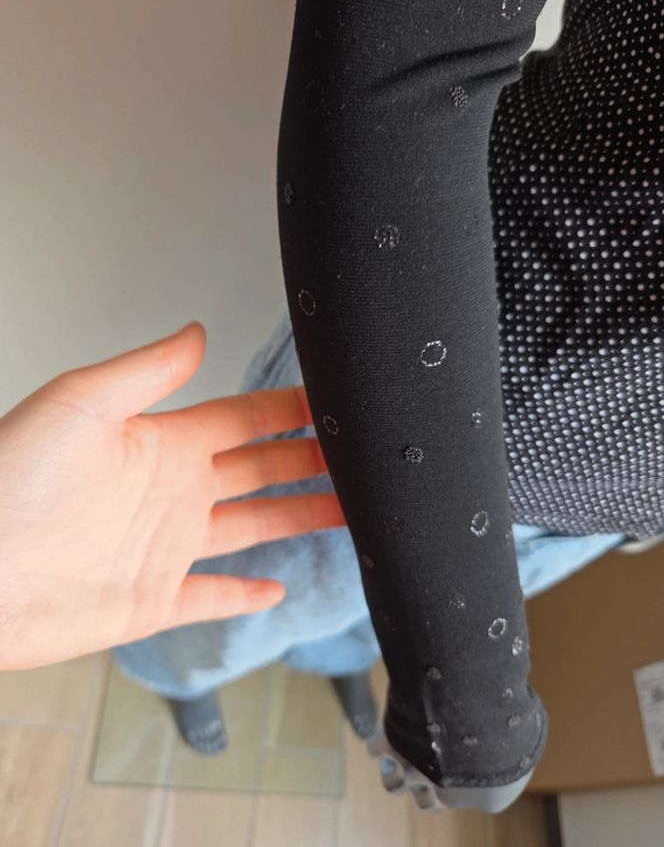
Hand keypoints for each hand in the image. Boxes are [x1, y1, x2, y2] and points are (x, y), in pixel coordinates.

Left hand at [0, 321, 343, 669]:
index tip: (333, 399)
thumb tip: (197, 332)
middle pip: (261, 469)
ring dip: (299, 517)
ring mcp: (167, 547)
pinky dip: (245, 596)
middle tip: (360, 454)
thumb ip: (147, 371)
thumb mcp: (80, 403)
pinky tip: (276, 588)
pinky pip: (212, 597)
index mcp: (162, 442)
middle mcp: (173, 491)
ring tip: (349, 509)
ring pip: (252, 527)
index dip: (288, 409)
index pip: (243, 418)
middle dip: (311, 459)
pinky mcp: (153, 600)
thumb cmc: (8, 481)